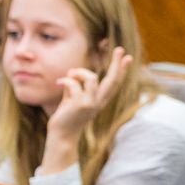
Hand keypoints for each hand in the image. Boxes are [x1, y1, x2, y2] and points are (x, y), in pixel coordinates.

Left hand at [40, 50, 133, 174]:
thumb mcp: (73, 98)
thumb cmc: (66, 117)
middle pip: (113, 79)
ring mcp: (91, 103)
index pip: (114, 83)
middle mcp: (99, 101)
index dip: (121, 70)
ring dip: (79, 72)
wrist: (62, 135)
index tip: (127, 57)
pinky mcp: (81, 104)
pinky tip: (57, 84)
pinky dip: (64, 80)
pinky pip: (72, 83)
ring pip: (91, 78)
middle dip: (116, 63)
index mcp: (100, 100)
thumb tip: (72, 71)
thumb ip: (75, 85)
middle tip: (119, 49)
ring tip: (70, 74)